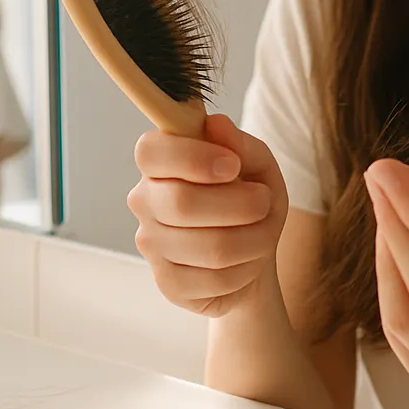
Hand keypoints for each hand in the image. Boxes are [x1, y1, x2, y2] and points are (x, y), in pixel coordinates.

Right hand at [126, 114, 289, 317]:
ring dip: (255, 239)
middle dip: (240, 204)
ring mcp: (152, 245)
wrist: (252, 253)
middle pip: (182, 203)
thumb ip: (242, 145)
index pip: (150, 152)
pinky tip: (246, 260)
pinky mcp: (168, 284)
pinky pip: (216, 279)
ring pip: (210, 246)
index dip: (193, 157)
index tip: (232, 165)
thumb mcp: (259, 166)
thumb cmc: (249, 198)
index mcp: (160, 163)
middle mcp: (145, 201)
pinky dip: (247, 268)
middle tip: (263, 202)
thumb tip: (216, 124)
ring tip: (263, 233)